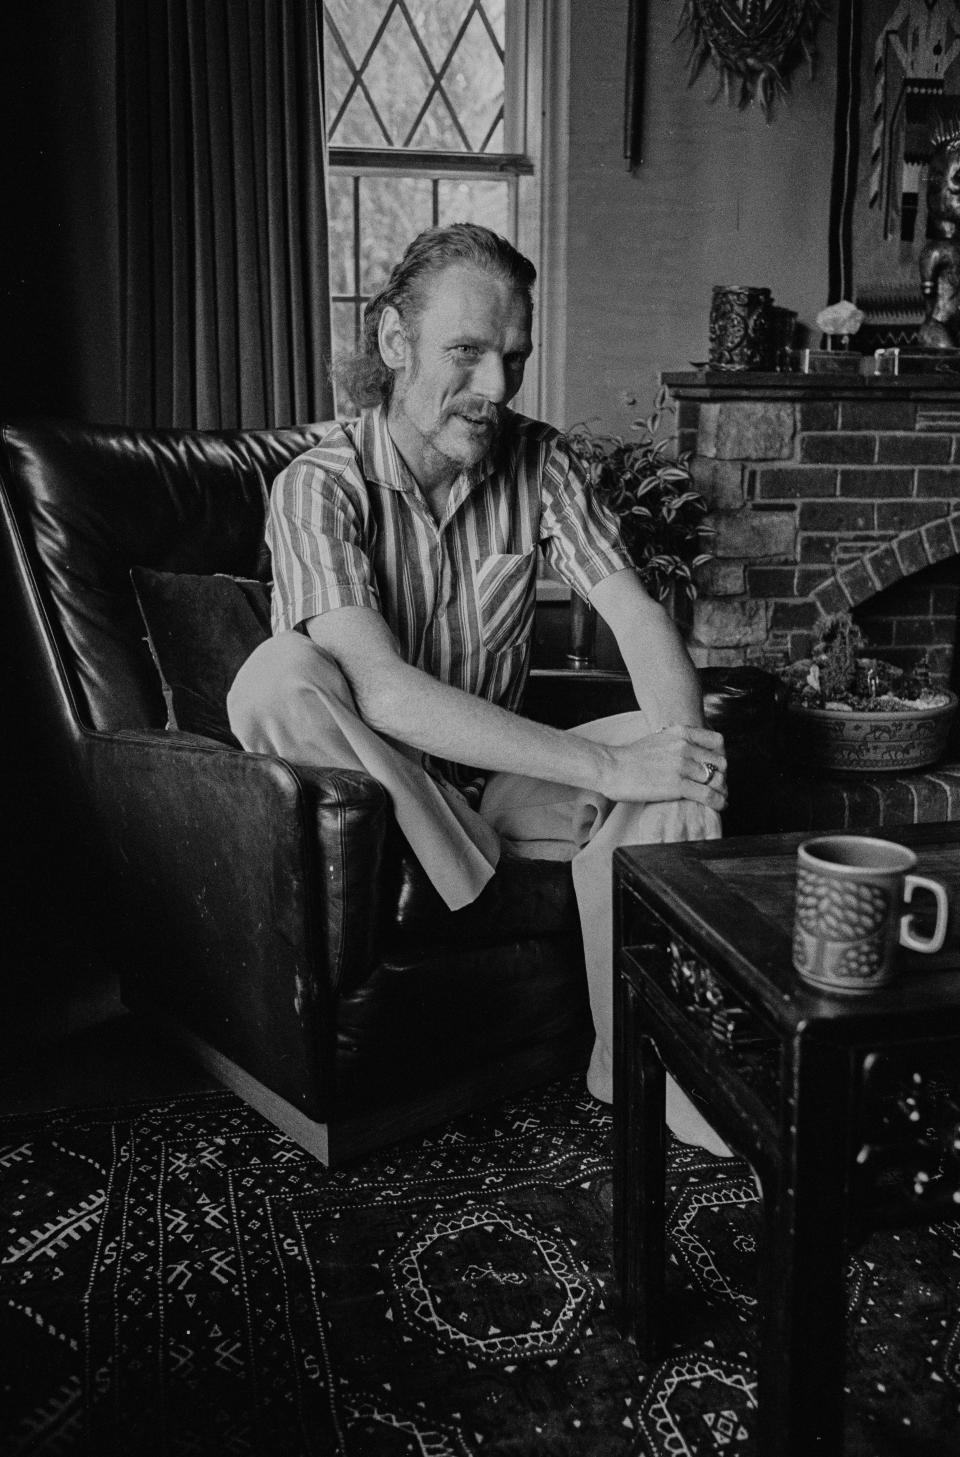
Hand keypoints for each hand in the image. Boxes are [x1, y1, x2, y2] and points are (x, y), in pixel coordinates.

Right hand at [597, 724, 727, 810]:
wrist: (611, 767)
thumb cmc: (630, 758)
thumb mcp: (657, 739)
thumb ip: (676, 742)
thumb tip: (688, 749)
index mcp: (680, 733)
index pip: (717, 741)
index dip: (722, 755)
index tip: (718, 766)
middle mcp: (684, 746)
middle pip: (720, 761)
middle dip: (723, 775)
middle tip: (719, 785)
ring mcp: (682, 765)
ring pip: (718, 779)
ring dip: (723, 790)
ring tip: (721, 798)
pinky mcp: (678, 786)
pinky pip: (709, 794)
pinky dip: (718, 802)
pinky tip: (719, 806)